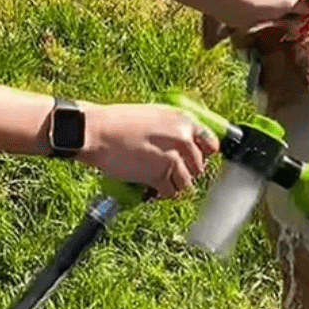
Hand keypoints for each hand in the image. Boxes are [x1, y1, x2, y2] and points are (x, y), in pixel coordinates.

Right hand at [78, 102, 218, 199]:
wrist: (96, 132)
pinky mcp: (160, 175)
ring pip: (187, 182)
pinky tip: (152, 187)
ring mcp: (173, 158)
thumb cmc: (118, 122)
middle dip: (186, 171)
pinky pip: (171, 192)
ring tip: (159, 180)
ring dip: (174, 184)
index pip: (212, 144)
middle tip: (169, 172)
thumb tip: (186, 144)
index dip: (203, 155)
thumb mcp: (153, 115)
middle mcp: (183, 139)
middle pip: (199, 166)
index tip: (195, 161)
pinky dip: (163, 193)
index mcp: (184, 121)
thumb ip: (173, 129)